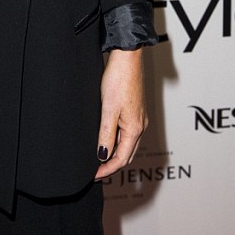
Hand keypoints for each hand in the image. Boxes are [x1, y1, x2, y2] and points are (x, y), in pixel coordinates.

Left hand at [94, 48, 147, 180]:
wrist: (127, 58)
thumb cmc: (119, 80)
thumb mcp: (108, 110)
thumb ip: (106, 135)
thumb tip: (103, 156)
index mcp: (135, 129)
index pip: (121, 159)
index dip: (107, 169)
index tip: (94, 176)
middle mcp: (140, 126)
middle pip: (127, 154)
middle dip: (112, 165)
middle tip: (96, 172)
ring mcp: (139, 118)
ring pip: (128, 144)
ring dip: (115, 154)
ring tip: (99, 159)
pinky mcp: (135, 110)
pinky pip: (128, 133)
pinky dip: (118, 142)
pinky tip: (107, 139)